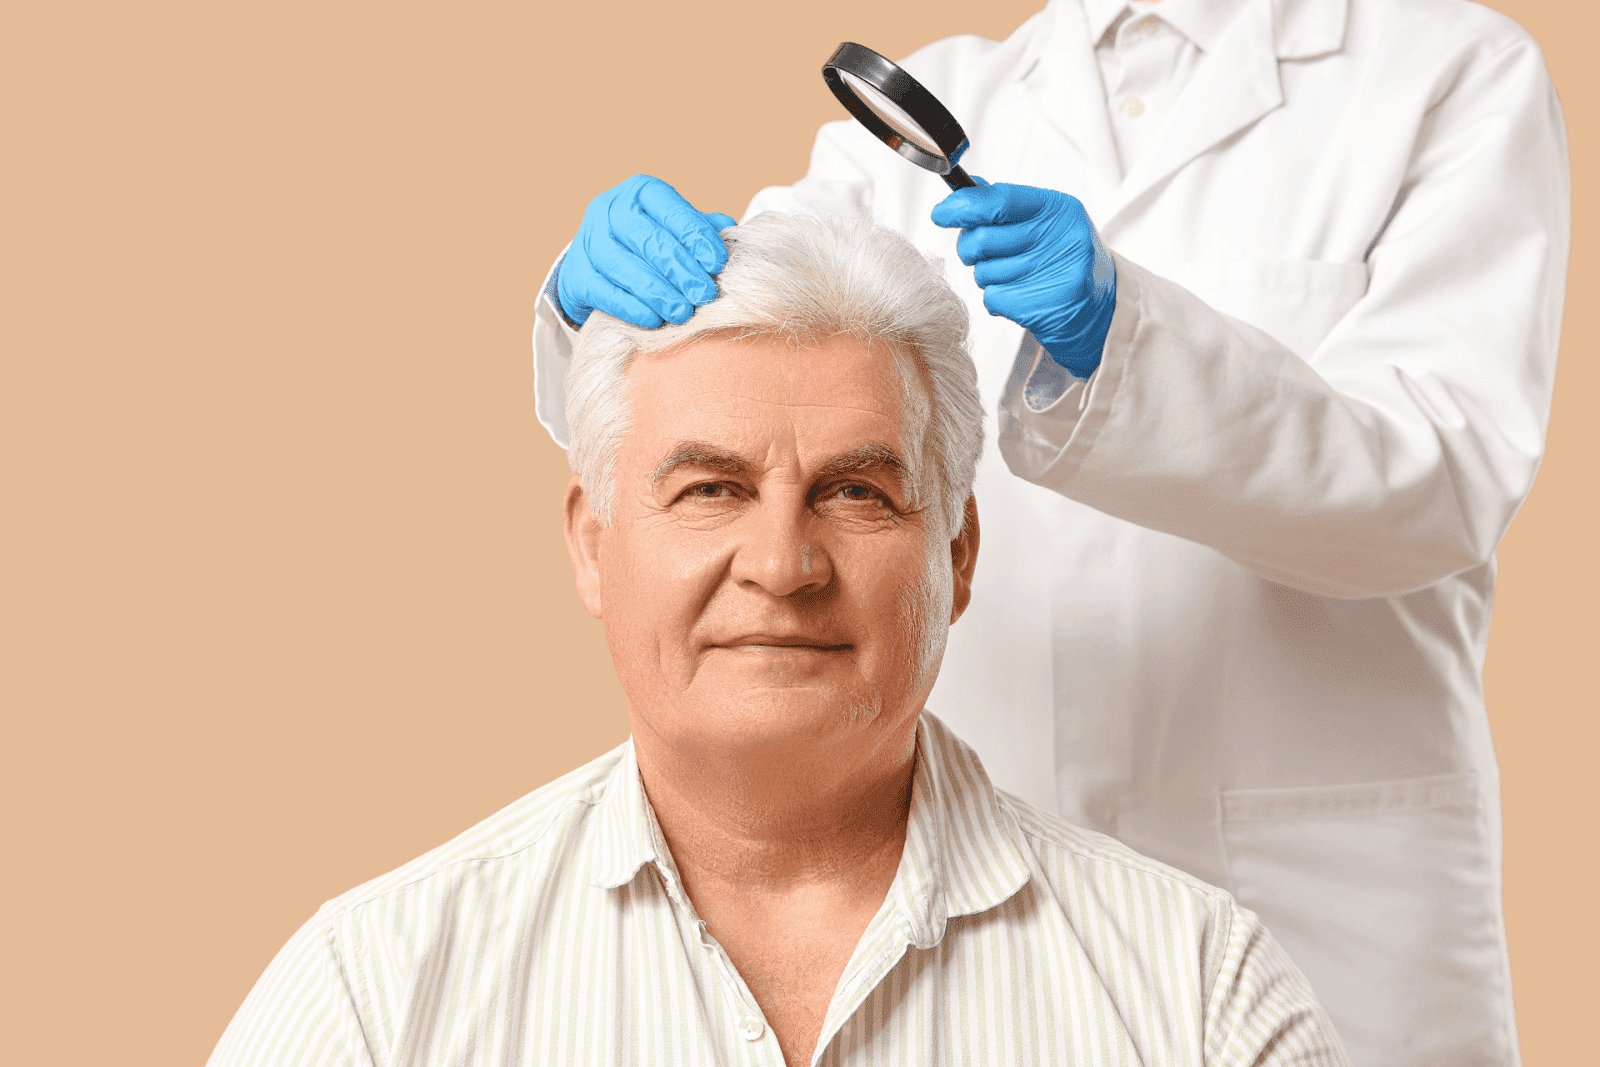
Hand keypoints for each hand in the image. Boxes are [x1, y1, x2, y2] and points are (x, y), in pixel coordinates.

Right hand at [557, 174, 738, 327]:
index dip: (696, 237)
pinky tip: (653, 320)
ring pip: (624, 266)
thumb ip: (701, 230)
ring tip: (683, 313)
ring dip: (658, 293)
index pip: (671, 210)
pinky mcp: (577, 275)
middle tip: (705, 295)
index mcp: (640, 191)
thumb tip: (731, 233)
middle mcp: (610, 209)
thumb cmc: (648, 245)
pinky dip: (630, 307)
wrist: (597, 264)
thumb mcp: (674, 230)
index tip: (718, 264)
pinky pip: (604, 292)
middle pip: (648, 240)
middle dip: (681, 270)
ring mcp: (588, 240)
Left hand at [931, 179, 1115, 378]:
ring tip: (1014, 276)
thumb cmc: (1065, 260)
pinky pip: (991, 297)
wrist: (1101, 309)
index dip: (963, 206)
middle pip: (982, 239)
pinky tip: (1018, 295)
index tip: (942, 213)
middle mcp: (1058, 238)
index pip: (999, 199)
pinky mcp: (1040, 306)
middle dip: (970, 248)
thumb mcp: (1045, 221)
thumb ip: (1006, 206)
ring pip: (983, 271)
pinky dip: (997, 298)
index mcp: (1059, 209)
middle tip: (982, 253)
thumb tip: (968, 191)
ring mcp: (1051, 274)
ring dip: (988, 276)